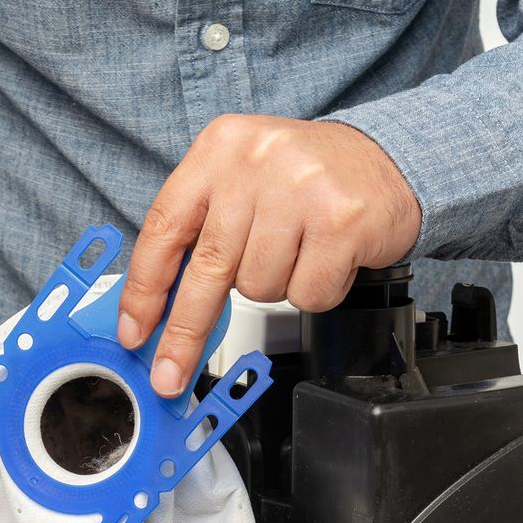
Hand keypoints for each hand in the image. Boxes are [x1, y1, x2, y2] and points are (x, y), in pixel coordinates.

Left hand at [116, 116, 421, 395]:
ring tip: (295, 252)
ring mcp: (300, 190)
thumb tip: (163, 303)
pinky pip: (306, 293)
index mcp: (219, 149)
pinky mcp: (341, 222)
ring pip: (258, 287)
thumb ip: (202, 229)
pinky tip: (326, 258)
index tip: (134, 331)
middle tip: (170, 373)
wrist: (388, 160)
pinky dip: (315, 290)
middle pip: (206, 268)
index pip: (164, 228)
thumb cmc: (307, 180)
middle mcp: (255, 163)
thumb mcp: (242, 180)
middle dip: (185, 332)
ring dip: (275, 286)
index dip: (144, 289)